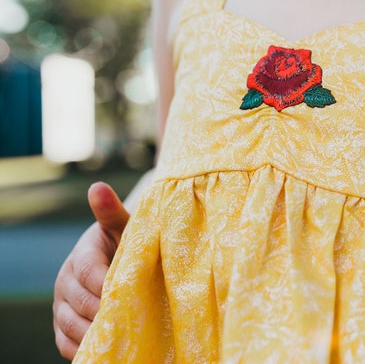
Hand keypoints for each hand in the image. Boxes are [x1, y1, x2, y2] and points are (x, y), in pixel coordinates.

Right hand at [53, 182, 129, 359]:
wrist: (123, 257)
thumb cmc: (130, 240)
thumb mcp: (125, 226)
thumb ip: (111, 211)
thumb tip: (96, 186)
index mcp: (81, 254)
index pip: (90, 273)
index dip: (108, 286)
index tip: (130, 295)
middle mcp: (66, 280)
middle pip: (79, 303)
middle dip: (104, 313)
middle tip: (132, 323)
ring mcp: (62, 305)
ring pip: (71, 326)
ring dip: (95, 333)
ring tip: (122, 338)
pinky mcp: (63, 325)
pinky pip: (66, 343)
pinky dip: (85, 349)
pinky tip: (107, 350)